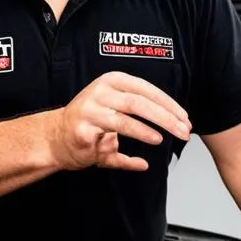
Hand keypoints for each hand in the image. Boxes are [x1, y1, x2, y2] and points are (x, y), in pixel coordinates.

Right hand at [48, 71, 190, 171]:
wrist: (55, 138)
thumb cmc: (91, 124)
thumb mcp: (119, 114)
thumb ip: (143, 120)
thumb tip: (171, 130)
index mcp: (114, 81)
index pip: (148, 90)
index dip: (170, 105)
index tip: (185, 119)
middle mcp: (102, 91)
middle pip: (140, 102)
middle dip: (166, 117)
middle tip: (183, 131)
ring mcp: (91, 109)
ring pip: (127, 118)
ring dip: (149, 130)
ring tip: (164, 139)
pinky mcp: (83, 130)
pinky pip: (112, 142)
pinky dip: (129, 153)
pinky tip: (143, 160)